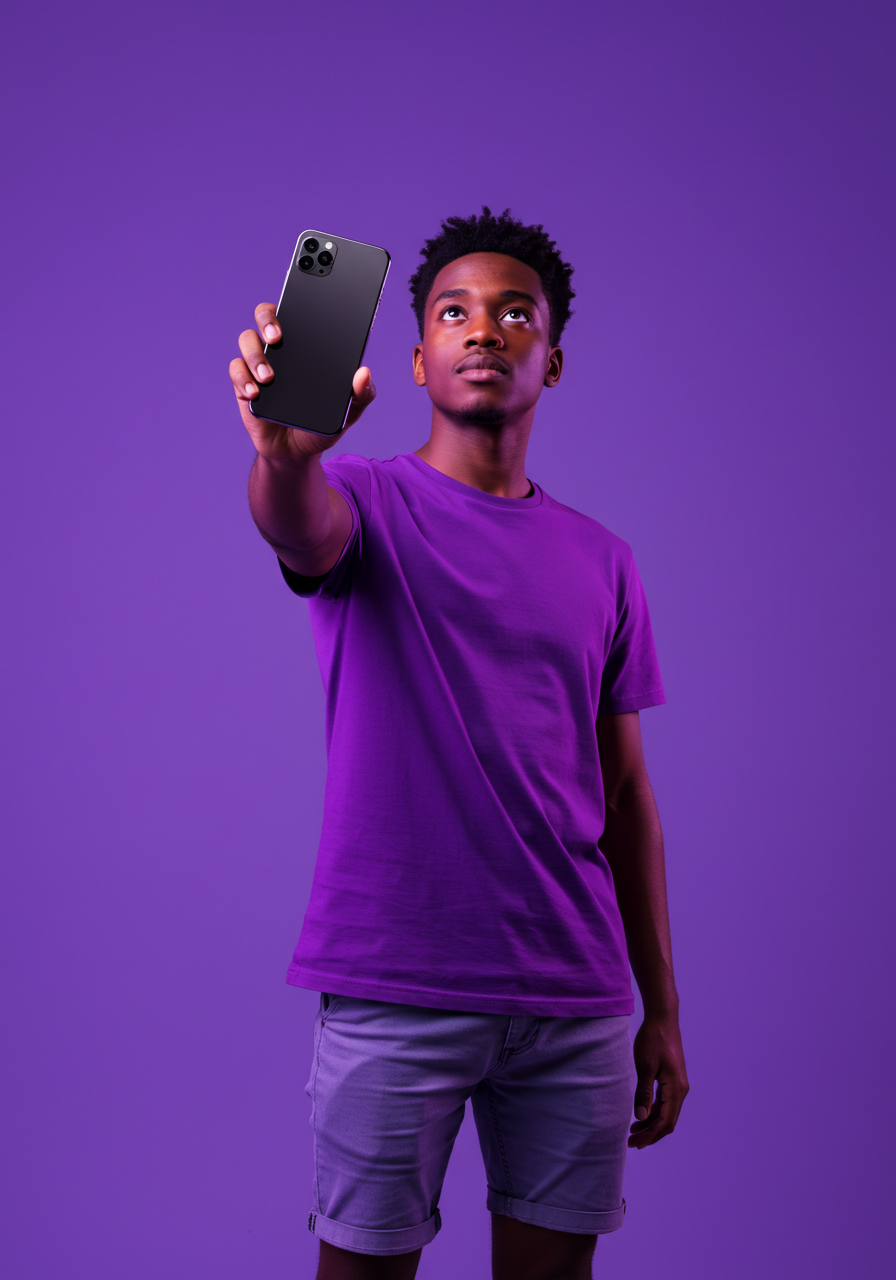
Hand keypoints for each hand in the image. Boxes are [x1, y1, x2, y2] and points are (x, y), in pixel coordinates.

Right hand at [229, 302, 376, 462]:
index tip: (302, 303)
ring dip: (256, 355)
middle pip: (265, 316)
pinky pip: (236, 371)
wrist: (295, 453)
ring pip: (247, 341)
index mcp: (305, 347)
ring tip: (269, 377)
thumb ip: (362, 394)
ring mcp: (259, 365)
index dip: (297, 300)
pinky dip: (243, 379)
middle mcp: (279, 349)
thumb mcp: (348, 412)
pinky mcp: (243, 385)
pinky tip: (255, 392)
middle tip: (277, 337)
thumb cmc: (319, 425)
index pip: (298, 313)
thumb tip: (364, 373)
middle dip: (268, 319)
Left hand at [628, 1010, 688, 1148]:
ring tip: (632, 1132)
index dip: (651, 1135)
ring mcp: (678, 1085)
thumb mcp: (645, 1066)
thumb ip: (644, 1093)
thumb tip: (641, 1117)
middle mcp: (680, 1090)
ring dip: (651, 1124)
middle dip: (650, 1134)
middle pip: (667, 1121)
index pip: (666, 1122)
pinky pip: (665, 1103)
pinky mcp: (672, 1080)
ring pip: (666, 1113)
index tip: (636, 1143)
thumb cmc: (653, 1040)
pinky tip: (640, 1115)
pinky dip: (653, 1112)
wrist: (662, 1018)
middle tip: (631, 1143)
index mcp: (676, 1089)